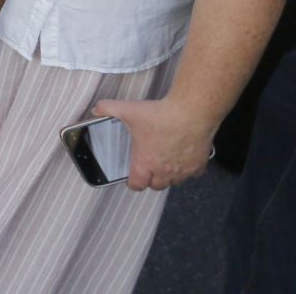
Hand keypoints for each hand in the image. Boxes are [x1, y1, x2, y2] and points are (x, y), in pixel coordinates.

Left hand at [93, 98, 213, 190]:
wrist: (191, 113)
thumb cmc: (160, 115)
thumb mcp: (127, 110)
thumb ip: (107, 109)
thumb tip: (96, 110)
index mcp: (145, 163)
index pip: (137, 185)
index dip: (132, 182)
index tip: (132, 177)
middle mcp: (164, 171)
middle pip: (156, 185)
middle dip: (151, 179)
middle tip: (148, 166)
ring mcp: (183, 170)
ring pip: (175, 181)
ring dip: (169, 175)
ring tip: (164, 161)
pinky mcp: (199, 165)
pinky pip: (192, 173)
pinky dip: (187, 168)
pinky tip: (183, 156)